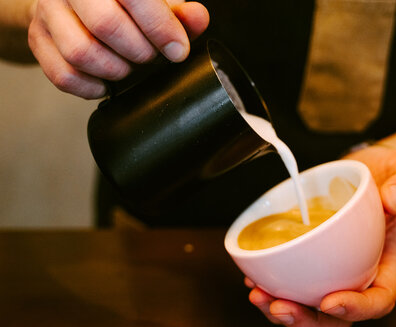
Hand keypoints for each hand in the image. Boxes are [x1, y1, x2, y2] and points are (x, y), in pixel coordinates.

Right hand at [28, 0, 208, 98]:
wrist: (76, 1)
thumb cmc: (123, 2)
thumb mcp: (155, 1)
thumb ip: (178, 11)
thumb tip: (198, 18)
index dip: (161, 28)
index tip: (178, 50)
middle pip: (106, 25)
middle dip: (139, 52)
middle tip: (149, 57)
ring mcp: (48, 11)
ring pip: (81, 52)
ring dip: (115, 70)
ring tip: (128, 67)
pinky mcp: (37, 38)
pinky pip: (63, 75)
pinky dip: (91, 87)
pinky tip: (106, 82)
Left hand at [246, 144, 395, 326]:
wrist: (369, 171)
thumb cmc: (391, 177)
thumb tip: (393, 200)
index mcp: (386, 264)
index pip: (378, 300)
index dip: (356, 309)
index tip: (330, 301)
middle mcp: (358, 275)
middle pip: (338, 318)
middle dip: (308, 321)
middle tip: (280, 306)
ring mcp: (332, 270)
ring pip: (310, 307)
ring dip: (281, 310)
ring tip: (258, 295)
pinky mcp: (310, 260)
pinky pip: (292, 283)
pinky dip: (272, 286)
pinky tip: (253, 277)